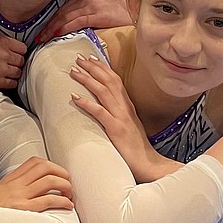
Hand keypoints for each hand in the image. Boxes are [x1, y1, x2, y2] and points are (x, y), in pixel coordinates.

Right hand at [0, 34, 25, 90]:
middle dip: (17, 62)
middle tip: (11, 63)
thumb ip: (6, 43)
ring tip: (7, 71)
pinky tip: (5, 78)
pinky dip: (11, 82)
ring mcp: (2, 69)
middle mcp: (5, 55)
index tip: (17, 53)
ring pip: (18, 73)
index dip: (20, 51)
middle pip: (22, 61)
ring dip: (14, 72)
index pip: (23, 48)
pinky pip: (13, 83)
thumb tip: (16, 49)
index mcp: (3, 43)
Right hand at [0, 157, 74, 212]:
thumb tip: (21, 190)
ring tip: (69, 196)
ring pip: (50, 181)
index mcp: (10, 180)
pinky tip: (67, 206)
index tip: (57, 174)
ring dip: (65, 186)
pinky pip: (48, 200)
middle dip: (62, 173)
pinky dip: (62, 201)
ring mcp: (20, 196)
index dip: (50, 165)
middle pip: (45, 168)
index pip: (33, 162)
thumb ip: (8, 189)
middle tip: (68, 184)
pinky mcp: (24, 209)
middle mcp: (16, 185)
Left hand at [42, 0, 132, 41]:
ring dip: (52, 28)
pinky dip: (65, 27)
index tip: (42, 32)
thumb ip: (84, 16)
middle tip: (38, 37)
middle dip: (48, 26)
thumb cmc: (119, 14)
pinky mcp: (97, 14)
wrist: (137, 11)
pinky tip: (57, 34)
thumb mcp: (98, 11)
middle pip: (61, 13)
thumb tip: (70, 27)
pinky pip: (77, 21)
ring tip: (43, 38)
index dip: (50, 21)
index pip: (62, 10)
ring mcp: (91, 6)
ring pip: (66, 17)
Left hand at [68, 53, 168, 181]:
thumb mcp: (127, 125)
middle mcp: (125, 108)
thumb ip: (117, 114)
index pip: (115, 80)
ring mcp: (121, 117)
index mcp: (127, 106)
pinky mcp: (116, 129)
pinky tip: (75, 97)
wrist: (149, 164)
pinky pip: (100, 112)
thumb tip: (102, 107)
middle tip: (78, 58)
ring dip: (87, 80)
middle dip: (92, 67)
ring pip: (103, 92)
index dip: (102, 67)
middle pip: (108, 81)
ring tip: (73, 72)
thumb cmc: (135, 148)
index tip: (90, 58)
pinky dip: (87, 103)